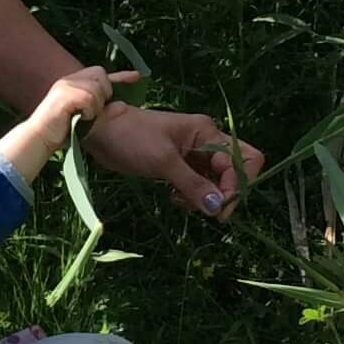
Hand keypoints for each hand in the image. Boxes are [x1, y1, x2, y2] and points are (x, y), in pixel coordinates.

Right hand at [32, 66, 132, 144]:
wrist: (40, 138)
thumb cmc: (62, 132)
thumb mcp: (89, 121)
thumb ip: (106, 112)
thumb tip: (124, 104)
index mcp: (74, 82)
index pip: (102, 74)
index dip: (120, 76)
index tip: (137, 76)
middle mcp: (70, 79)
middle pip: (102, 76)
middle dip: (104, 95)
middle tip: (90, 112)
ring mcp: (66, 84)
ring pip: (98, 89)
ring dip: (95, 107)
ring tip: (81, 117)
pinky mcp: (65, 93)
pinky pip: (90, 99)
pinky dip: (88, 111)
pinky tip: (78, 118)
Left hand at [85, 105, 265, 221]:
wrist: (100, 131)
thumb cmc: (131, 137)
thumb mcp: (163, 161)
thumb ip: (193, 184)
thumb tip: (218, 207)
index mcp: (206, 132)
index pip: (242, 160)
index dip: (237, 185)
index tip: (220, 207)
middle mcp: (204, 142)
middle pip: (232, 172)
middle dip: (223, 194)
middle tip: (205, 212)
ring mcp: (192, 155)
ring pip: (215, 182)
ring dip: (204, 198)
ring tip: (181, 201)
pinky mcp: (179, 166)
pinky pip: (198, 186)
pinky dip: (191, 197)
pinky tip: (174, 198)